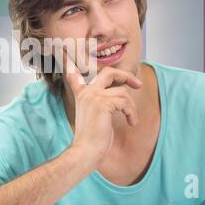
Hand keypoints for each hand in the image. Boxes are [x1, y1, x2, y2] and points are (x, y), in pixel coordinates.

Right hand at [63, 49, 141, 167]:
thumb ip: (100, 104)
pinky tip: (131, 122)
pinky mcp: (103, 103)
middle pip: (109, 72)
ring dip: (132, 108)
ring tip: (132, 119)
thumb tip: (114, 99)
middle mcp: (86, 92)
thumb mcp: (94, 117)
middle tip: (138, 84)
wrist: (86, 151)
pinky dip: (131, 112)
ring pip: (123, 93)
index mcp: (82, 94)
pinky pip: (125, 101)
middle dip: (126, 75)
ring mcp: (94, 96)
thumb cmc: (92, 138)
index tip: (67, 53)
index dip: (72, 63)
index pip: (75, 74)